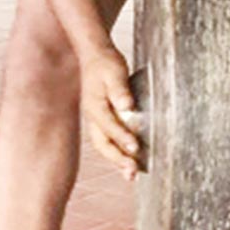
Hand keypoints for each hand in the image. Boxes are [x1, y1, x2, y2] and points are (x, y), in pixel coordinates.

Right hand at [79, 43, 140, 178]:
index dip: (122, 137)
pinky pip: (108, 139)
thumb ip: (120, 90)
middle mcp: (93, 116)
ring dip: (117, 160)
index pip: (109, 126)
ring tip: (131, 174)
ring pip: (104, 145)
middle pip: (103, 144)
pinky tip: (130, 158)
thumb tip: (127, 105)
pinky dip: (118, 151)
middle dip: (117, 159)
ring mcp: (96, 119)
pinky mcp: (103, 119)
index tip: (135, 147)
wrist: (94, 55)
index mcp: (95, 106)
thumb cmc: (105, 63)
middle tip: (132, 172)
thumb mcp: (114, 72)